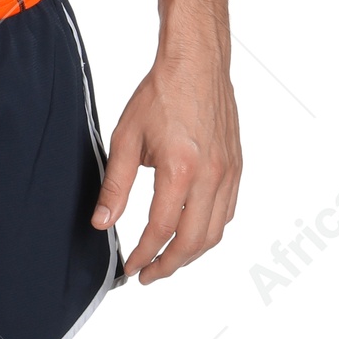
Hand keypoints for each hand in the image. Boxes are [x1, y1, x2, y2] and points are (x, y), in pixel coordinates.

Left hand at [91, 46, 240, 284]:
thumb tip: (102, 223)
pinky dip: (210, 231)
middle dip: (169, 266)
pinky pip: (228, 212)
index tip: (130, 267)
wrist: (196, 63)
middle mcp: (210, 176)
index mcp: (180, 169)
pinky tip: (192, 232)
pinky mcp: (237, 166)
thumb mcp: (126, 138)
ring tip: (168, 261)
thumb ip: (115, 185)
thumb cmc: (160, 94)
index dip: (143, 255)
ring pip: (215, 232)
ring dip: (191, 254)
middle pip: (193, 241)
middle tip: (147, 274)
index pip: (161, 230)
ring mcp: (228, 173)